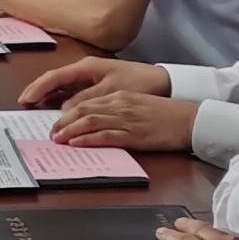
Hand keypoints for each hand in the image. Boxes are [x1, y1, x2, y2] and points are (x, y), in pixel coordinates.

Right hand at [21, 57, 165, 107]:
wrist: (161, 81)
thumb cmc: (138, 82)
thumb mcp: (112, 91)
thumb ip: (87, 99)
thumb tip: (65, 108)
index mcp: (87, 67)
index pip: (55, 76)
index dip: (38, 88)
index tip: (26, 99)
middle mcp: (85, 70)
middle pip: (54, 80)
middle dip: (38, 91)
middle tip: (23, 103)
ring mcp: (90, 77)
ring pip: (62, 86)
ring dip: (48, 96)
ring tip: (34, 108)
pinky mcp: (96, 85)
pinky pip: (72, 92)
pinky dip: (60, 99)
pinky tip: (54, 107)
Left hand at [52, 91, 196, 151]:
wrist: (188, 119)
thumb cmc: (165, 115)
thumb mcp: (138, 105)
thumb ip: (119, 109)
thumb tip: (99, 121)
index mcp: (120, 96)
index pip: (87, 102)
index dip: (68, 111)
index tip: (57, 120)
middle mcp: (119, 105)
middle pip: (83, 110)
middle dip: (63, 121)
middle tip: (50, 131)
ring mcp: (125, 119)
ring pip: (90, 122)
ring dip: (70, 130)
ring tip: (56, 138)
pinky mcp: (132, 134)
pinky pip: (104, 136)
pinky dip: (87, 139)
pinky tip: (76, 143)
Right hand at [157, 216, 238, 239]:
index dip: (172, 237)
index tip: (160, 232)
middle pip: (199, 231)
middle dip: (186, 226)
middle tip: (176, 222)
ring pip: (214, 232)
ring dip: (202, 229)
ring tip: (195, 227)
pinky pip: (227, 237)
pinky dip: (220, 235)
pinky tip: (222, 239)